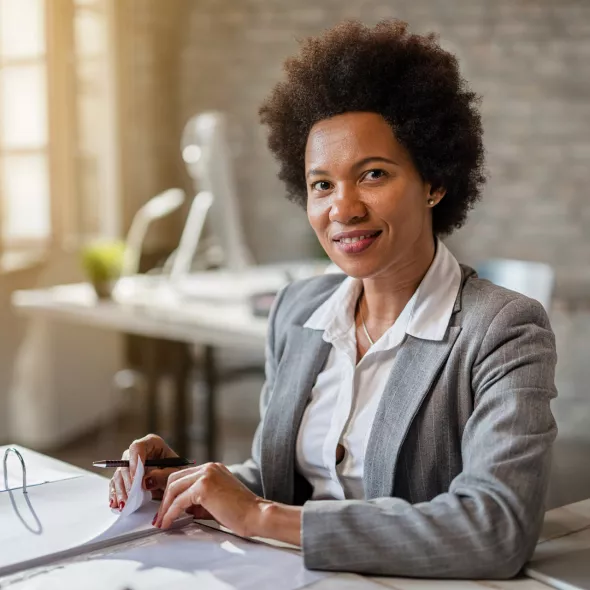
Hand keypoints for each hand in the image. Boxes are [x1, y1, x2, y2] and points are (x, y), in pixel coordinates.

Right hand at [109, 434, 178, 509]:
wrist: (177, 482)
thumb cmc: (178, 473)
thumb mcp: (175, 474)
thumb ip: (163, 476)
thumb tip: (145, 481)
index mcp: (152, 443)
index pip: (137, 447)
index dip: (134, 462)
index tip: (136, 478)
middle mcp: (139, 452)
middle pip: (126, 462)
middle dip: (128, 481)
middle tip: (131, 496)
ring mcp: (131, 464)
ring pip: (119, 474)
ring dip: (121, 490)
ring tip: (125, 504)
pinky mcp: (126, 476)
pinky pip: (116, 484)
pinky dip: (116, 494)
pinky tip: (117, 504)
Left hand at [154, 462, 268, 536]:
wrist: (256, 514)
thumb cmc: (241, 511)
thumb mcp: (216, 501)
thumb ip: (198, 501)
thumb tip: (182, 508)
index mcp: (212, 468)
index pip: (184, 475)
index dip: (171, 492)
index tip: (164, 507)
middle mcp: (209, 467)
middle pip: (175, 478)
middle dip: (164, 498)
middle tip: (159, 516)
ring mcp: (206, 475)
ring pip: (174, 488)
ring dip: (165, 507)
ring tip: (161, 522)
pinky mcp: (204, 487)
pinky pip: (180, 501)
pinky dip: (171, 512)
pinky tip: (168, 522)